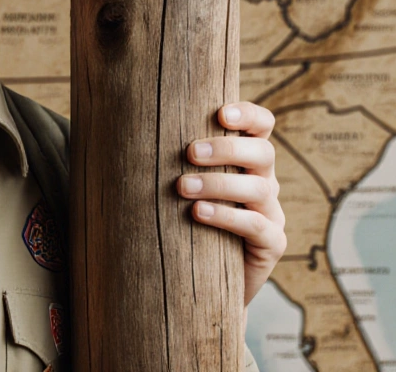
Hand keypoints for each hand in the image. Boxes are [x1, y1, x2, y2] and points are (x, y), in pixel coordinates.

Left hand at [177, 102, 285, 305]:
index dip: (248, 115)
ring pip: (259, 188)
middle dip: (226, 149)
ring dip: (218, 184)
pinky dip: (227, 216)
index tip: (220, 113)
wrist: (202, 282)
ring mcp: (272, 214)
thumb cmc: (185, 222)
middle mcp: (264, 182)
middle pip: (263, 153)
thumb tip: (123, 131)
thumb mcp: (183, 186)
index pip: (261, 125)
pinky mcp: (272, 244)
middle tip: (189, 153)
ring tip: (182, 187)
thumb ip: (172, 160)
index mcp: (247, 160)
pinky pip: (257, 226)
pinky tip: (198, 213)